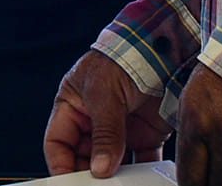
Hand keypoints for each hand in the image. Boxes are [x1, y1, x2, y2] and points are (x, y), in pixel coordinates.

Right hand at [44, 50, 171, 177]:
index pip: (58, 143)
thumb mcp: (105, 95)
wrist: (163, 49)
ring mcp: (120, 130)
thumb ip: (104, 133)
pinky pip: (143, 161)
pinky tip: (147, 181)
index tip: (69, 183)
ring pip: (113, 164)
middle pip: (85, 158)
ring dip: (118, 178)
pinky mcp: (145, 135)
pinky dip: (145, 173)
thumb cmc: (123, 59)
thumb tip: (100, 169)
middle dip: (90, 175)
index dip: (60, 164)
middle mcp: (94, 121)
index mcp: (73, 106)